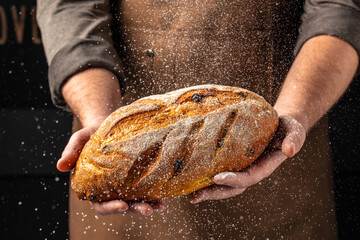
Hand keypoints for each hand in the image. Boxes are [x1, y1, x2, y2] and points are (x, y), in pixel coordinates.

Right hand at [57, 120, 165, 215]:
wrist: (107, 125)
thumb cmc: (91, 133)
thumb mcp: (79, 139)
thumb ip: (70, 151)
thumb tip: (59, 166)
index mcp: (93, 187)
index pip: (100, 204)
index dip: (110, 208)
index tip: (122, 205)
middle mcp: (110, 190)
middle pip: (122, 206)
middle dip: (135, 210)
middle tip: (148, 210)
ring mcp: (124, 186)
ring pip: (135, 201)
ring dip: (148, 206)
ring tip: (160, 207)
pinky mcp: (136, 178)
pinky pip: (145, 189)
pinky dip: (154, 195)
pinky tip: (164, 197)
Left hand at [188, 115, 305, 203]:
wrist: (280, 124)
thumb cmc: (287, 127)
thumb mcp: (295, 130)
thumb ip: (294, 139)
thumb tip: (290, 151)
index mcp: (263, 167)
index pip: (248, 178)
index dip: (234, 180)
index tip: (217, 177)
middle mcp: (250, 170)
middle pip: (231, 187)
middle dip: (214, 193)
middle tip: (194, 197)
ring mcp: (240, 167)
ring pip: (222, 183)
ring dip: (206, 190)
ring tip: (189, 195)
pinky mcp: (232, 160)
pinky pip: (218, 170)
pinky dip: (205, 176)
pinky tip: (190, 177)